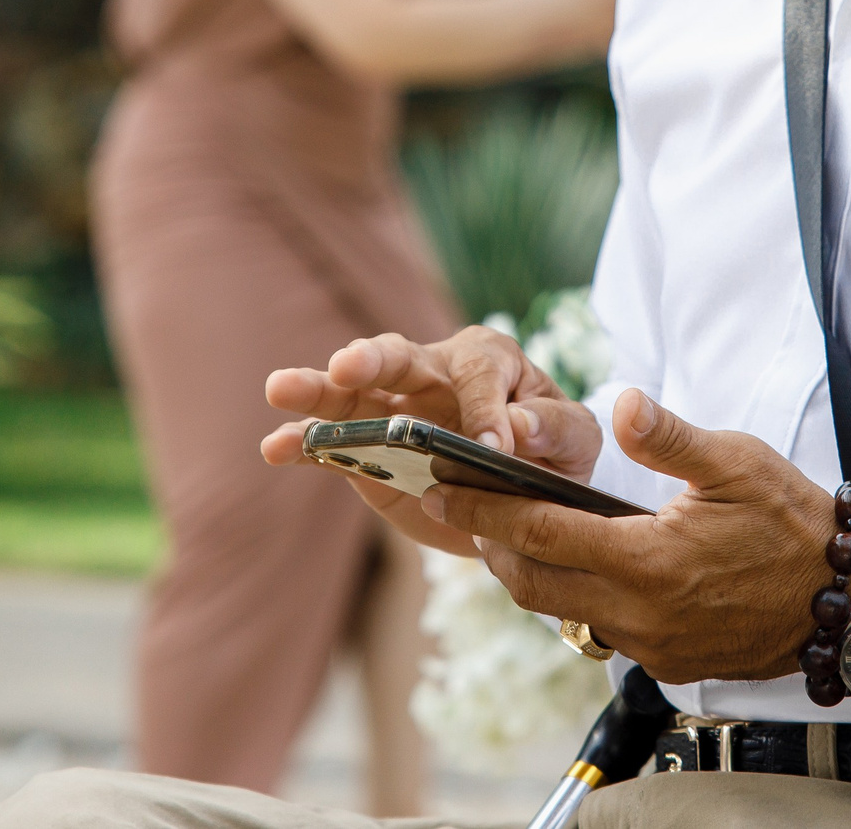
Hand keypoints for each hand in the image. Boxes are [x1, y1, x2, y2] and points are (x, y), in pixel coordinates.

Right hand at [260, 327, 603, 554]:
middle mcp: (433, 374)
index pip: (480, 371)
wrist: (527, 493)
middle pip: (398, 358)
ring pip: (350, 393)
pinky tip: (275, 447)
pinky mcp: (368, 453)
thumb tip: (512, 429)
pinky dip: (304, 443)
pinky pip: (331, 444)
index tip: (494, 444)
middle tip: (346, 366)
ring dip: (316, 390)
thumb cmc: (557, 451)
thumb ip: (554, 427)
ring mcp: (392, 412)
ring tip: (280, 388)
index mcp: (489, 360)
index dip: (485, 405)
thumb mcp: (576, 438)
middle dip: (372, 360)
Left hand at [423, 388, 833, 682]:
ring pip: (562, 612)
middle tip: (463, 508)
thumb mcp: (737, 462)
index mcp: (647, 561)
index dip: (483, 510)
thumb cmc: (793, 523)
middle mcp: (640, 613)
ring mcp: (652, 645)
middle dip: (492, 546)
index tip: (442, 488)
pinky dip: (576, 598)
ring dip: (531, 575)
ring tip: (513, 532)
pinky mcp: (667, 662)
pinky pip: (601, 631)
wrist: (844, 603)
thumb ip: (670, 437)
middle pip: (532, 585)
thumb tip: (620, 403)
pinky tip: (580, 564)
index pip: (539, 535)